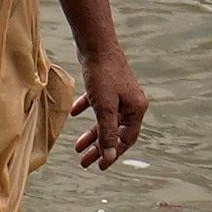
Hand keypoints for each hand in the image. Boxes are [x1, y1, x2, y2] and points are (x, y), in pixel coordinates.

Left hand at [67, 42, 151, 171]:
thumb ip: (107, 133)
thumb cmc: (103, 75)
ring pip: (105, 119)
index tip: (99, 166)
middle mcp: (131, 102)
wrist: (96, 45)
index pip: (126, 139)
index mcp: (136, 109)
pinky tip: (75, 113)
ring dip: (92, 133)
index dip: (113, 154)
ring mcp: (119, 93)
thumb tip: (109, 157)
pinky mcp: (107, 85)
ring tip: (77, 146)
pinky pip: (98, 103)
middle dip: (99, 147)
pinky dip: (87, 109)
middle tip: (84, 161)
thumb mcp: (104, 108)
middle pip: (115, 132)